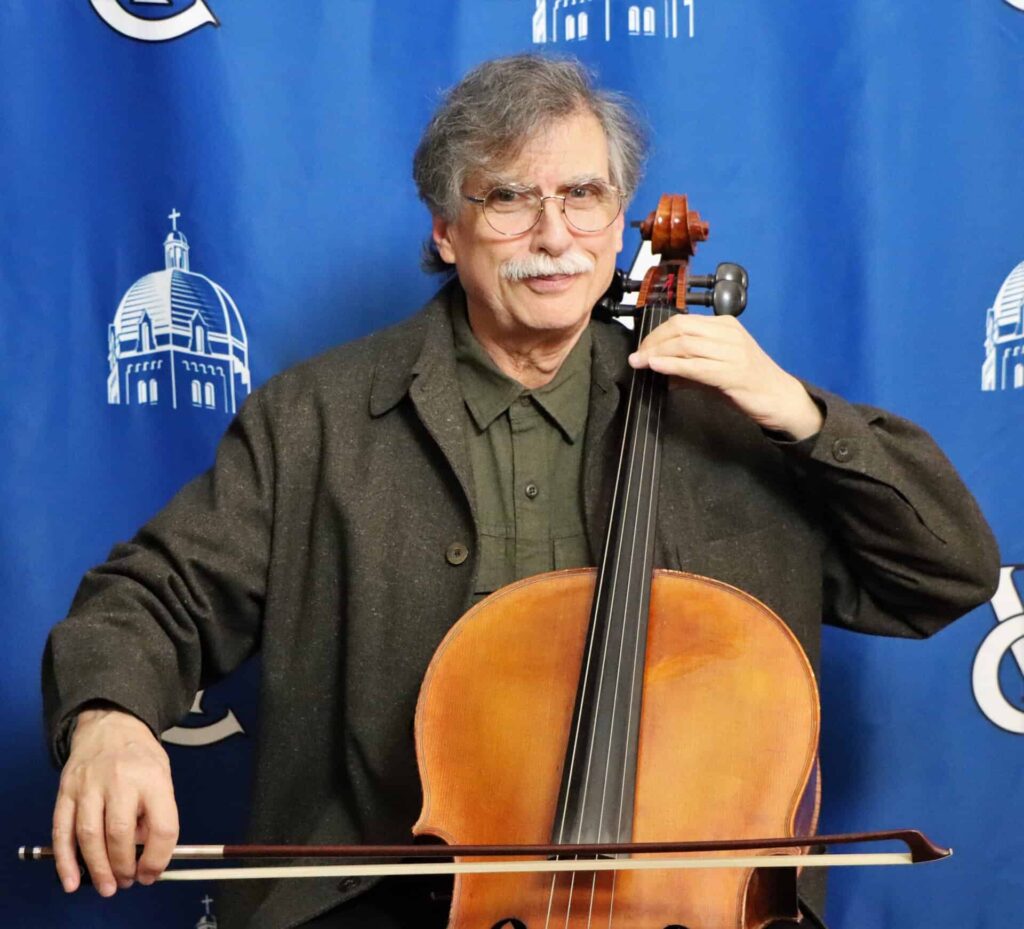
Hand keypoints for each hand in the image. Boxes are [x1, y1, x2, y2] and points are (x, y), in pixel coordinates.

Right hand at [52, 707, 177, 895]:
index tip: (152, 873)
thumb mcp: (161, 775)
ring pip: (89, 835)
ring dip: (98, 868)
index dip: (159, 857)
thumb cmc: (140, 756)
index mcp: (153, 778)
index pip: (163, 825)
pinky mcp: (66, 791)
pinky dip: (65, 860)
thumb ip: (156, 811)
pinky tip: (72, 879)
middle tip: (127, 882)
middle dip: (124, 866)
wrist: (110, 723)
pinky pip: (62, 830)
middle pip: (120, 833)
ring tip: (108, 886)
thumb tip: (145, 853)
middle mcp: (121, 780)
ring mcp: (89, 785)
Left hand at [628, 314, 823, 439]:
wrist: (780, 399)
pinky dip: (673, 365)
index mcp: (725, 325)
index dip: (656, 334)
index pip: (682, 321)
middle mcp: (728, 333)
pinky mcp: (733, 372)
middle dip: (653, 342)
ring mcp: (732, 351)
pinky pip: (696, 365)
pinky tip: (657, 367)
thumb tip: (659, 369)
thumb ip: (688, 368)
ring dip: (658, 354)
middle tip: (638, 357)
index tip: (642, 348)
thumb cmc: (748, 384)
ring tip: (641, 363)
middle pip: (680, 328)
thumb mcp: (715, 370)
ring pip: (685, 344)